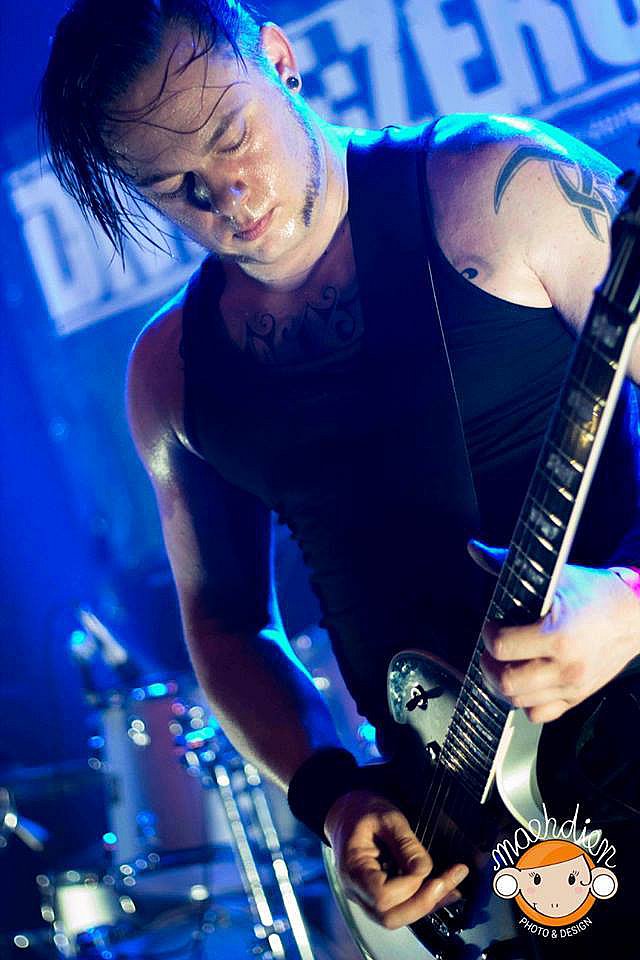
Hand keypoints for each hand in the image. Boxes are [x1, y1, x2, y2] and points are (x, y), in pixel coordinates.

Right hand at [324, 789, 468, 929]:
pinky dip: (423, 901)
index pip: (382, 896)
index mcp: (353, 869)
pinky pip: (400, 907)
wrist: (347, 811)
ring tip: (453, 884)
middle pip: (389, 917)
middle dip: (423, 903)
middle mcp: (356, 890)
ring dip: (428, 904)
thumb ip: (405, 843)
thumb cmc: (362, 810)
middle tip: (449, 882)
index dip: (408, 886)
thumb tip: (425, 870)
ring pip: (397, 917)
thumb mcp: (386, 816)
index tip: (424, 866)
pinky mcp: (377, 895)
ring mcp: (365, 896)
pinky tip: (443, 888)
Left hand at [468, 539, 639, 723]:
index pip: (502, 647)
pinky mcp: (578, 697)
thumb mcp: (554, 574)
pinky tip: (525, 682)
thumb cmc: (594, 592)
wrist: (634, 614)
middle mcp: (566, 667)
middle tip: (492, 651)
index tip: (492, 626)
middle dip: (489, 665)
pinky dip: (525, 702)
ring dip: (503, 684)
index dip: (488, 635)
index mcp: (558, 636)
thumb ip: (509, 563)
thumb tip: (475, 549)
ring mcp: (573, 686)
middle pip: (507, 682)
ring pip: (519, 701)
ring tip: (504, 665)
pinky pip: (539, 714)